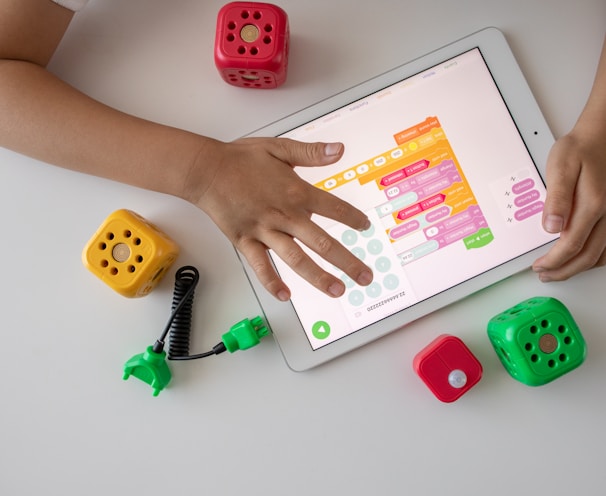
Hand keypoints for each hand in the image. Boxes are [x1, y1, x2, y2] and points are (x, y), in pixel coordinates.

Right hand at [189, 137, 373, 300]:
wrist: (206, 169)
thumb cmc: (240, 159)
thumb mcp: (279, 147)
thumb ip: (311, 153)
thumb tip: (338, 150)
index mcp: (297, 192)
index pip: (334, 209)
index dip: (353, 219)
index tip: (365, 227)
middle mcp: (285, 215)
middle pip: (323, 243)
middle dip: (348, 262)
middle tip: (365, 276)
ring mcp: (265, 230)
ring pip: (296, 259)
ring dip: (318, 277)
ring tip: (336, 290)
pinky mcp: (245, 241)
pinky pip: (260, 266)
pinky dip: (272, 282)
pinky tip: (284, 296)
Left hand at [533, 125, 605, 280]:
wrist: (601, 136)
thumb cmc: (580, 149)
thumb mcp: (562, 167)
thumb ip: (557, 198)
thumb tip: (551, 226)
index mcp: (592, 204)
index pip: (571, 245)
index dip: (553, 261)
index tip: (538, 266)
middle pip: (587, 256)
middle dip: (563, 270)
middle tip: (544, 274)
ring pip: (600, 255)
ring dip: (578, 267)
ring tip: (557, 271)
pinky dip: (594, 258)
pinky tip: (580, 258)